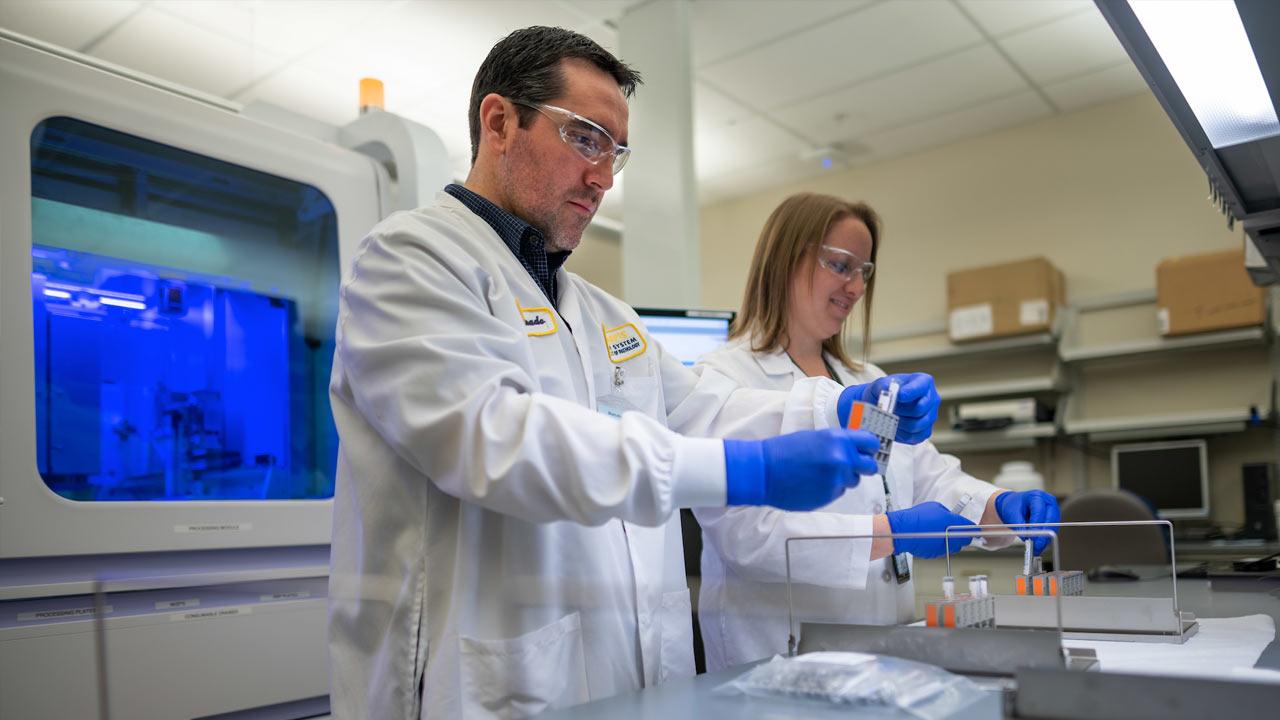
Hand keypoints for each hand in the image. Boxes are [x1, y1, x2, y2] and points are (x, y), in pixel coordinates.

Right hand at [723, 429, 878, 510]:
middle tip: (852, 466)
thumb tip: (854, 449)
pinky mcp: (829, 496)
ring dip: (843, 478)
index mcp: (838, 439)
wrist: (763, 471)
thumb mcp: (814, 437)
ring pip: (853, 481)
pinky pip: (838, 492)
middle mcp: (842, 459)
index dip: (871, 447)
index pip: (871, 442)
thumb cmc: (783, 451)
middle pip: (870, 466)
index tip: (869, 450)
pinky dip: (830, 489)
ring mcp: (836, 480)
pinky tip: (813, 483)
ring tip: (821, 473)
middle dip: (862, 466)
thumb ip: (837, 443)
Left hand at [837, 373, 939, 444]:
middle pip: (919, 409)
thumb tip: (887, 390)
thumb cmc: (885, 391)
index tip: (898, 396)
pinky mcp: (926, 431)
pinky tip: (894, 426)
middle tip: (888, 409)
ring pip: (916, 425)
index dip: (909, 393)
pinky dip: (901, 434)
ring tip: (889, 418)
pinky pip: (914, 437)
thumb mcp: (880, 384)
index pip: (920, 388)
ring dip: (898, 423)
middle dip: (900, 411)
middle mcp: (932, 398)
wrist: (883, 405)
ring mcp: (931, 416)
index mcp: (923, 381)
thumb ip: (883, 385)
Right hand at [885, 501, 975, 557]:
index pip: (970, 528)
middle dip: (963, 536)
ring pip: (955, 547)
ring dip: (952, 542)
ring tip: (942, 535)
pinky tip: (933, 540)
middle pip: (965, 540)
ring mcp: (944, 547)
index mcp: (953, 523)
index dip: (973, 528)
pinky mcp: (936, 554)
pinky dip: (941, 546)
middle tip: (956, 531)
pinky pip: (943, 550)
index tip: (974, 529)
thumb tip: (951, 517)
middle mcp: (951, 537)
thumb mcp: (935, 507)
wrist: (902, 530)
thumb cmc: (916, 517)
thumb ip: (947, 513)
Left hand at [994, 490, 1060, 554]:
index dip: (1036, 525)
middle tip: (1037, 545)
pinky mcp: (1054, 518)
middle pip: (1050, 519)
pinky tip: (1040, 545)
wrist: (1015, 505)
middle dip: (1044, 534)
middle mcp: (1048, 501)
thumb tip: (1027, 537)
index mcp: (1036, 496)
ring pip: (1053, 526)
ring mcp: (1053, 510)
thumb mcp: (1011, 514)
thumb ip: (1019, 525)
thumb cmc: (1013, 507)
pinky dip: (1046, 538)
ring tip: (1037, 548)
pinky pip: (1052, 530)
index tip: (1032, 537)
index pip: (1039, 511)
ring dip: (1046, 538)